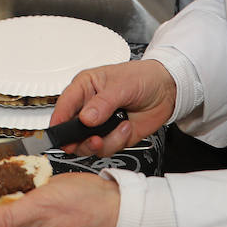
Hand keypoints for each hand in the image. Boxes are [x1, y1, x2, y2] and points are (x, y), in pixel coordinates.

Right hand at [51, 60, 176, 156]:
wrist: (167, 90)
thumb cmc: (143, 77)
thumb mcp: (121, 85)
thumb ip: (102, 103)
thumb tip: (86, 118)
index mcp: (84, 88)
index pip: (64, 106)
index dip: (58, 121)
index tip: (59, 133)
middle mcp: (88, 108)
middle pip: (71, 132)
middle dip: (81, 140)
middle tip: (94, 139)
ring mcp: (100, 125)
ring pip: (87, 145)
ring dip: (103, 142)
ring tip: (119, 128)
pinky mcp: (112, 136)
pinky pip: (106, 148)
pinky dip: (117, 142)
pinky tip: (127, 127)